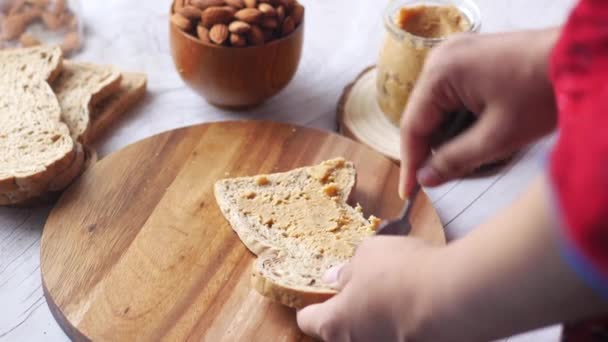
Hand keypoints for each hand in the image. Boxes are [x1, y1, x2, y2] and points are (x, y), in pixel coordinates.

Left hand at [297, 237, 443, 341]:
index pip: (308, 321)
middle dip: (349, 312)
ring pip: (372, 334)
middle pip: (341, 331)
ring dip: (378, 318)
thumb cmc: (404, 273)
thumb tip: (335, 278)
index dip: (311, 306)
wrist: (455, 298)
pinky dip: (404, 323)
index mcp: (335, 323)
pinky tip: (418, 304)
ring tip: (396, 293)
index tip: (317, 296)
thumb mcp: (368, 254)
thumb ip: (347, 270)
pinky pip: (400, 334)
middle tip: (363, 289)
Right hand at [399, 29, 558, 197]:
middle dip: (432, 147)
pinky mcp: (469, 57)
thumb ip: (454, 161)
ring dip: (447, 132)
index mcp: (441, 73)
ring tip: (467, 154)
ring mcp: (455, 54)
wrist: (581, 60)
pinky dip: (458, 117)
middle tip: (441, 177)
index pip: (412, 126)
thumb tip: (425, 179)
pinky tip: (476, 131)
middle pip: (422, 115)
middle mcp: (441, 58)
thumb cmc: (542, 93)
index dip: (410, 163)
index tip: (409, 193)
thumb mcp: (497, 138)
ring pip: (436, 106)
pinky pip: (450, 93)